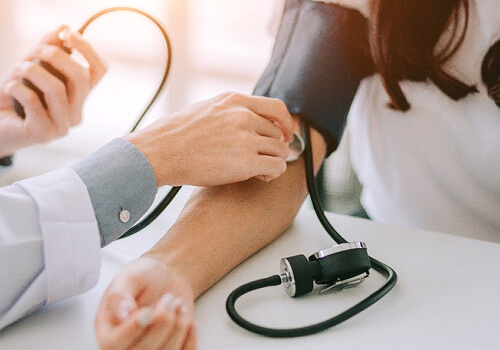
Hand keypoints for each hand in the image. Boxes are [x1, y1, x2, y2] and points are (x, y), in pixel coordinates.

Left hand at [0, 25, 106, 156]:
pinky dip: (17, 87)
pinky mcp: (44, 134)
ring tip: (17, 69)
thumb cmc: (13, 94)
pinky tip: (9, 88)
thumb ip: (47, 47)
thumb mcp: (30, 63)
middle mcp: (76, 112)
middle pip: (81, 78)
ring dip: (32, 71)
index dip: (88, 50)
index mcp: (79, 96)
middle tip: (34, 51)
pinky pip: (34, 102)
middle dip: (55, 56)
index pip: (99, 71)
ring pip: (57, 90)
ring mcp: (62, 126)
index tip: (68, 34)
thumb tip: (65, 26)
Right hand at [96, 256, 196, 349]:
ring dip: (178, 327)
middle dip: (161, 323)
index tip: (146, 312)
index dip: (131, 330)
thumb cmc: (145, 278)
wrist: (167, 280)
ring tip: (177, 304)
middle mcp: (126, 346)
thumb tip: (121, 314)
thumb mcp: (129, 278)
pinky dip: (189, 338)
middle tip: (168, 299)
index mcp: (107, 331)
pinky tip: (188, 320)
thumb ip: (119, 295)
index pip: (112, 344)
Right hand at [125, 92, 294, 186]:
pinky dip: (272, 174)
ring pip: (280, 151)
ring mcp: (246, 139)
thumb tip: (244, 120)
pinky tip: (259, 177)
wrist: (158, 152)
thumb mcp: (205, 109)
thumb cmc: (173, 135)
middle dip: (273, 147)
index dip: (285, 124)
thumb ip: (228, 112)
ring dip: (273, 161)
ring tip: (258, 170)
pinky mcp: (246, 163)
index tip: (283, 135)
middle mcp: (243, 116)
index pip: (276, 108)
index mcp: (233, 101)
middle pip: (278, 133)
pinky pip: (277, 167)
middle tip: (262, 159)